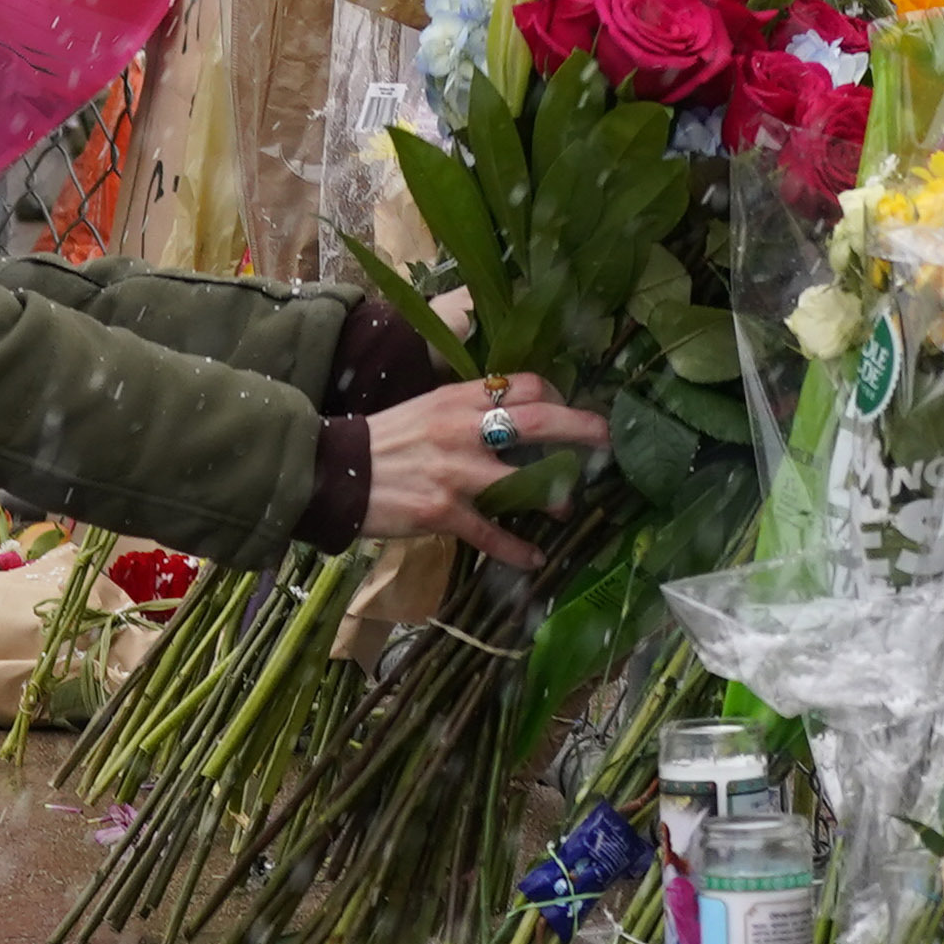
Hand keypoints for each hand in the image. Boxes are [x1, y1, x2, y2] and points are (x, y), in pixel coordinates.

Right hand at [354, 373, 609, 570]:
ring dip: (552, 496)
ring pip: (521, 480)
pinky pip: (490, 533)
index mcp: (458, 398)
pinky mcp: (442, 511)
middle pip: (535, 420)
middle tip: (606, 438)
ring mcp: (454, 471)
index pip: (522, 385)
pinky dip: (516, 549)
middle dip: (578, 427)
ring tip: (566, 510)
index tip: (568, 409)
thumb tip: (510, 415)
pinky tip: (533, 558)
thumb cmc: (384, 440)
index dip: (554, 395)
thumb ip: (467, 409)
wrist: (336, 470)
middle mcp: (462, 429)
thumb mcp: (427, 408)